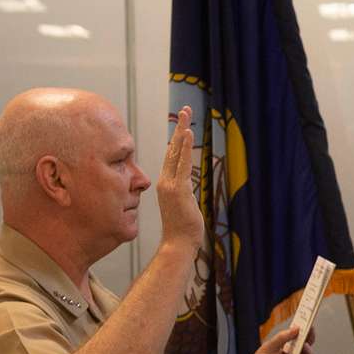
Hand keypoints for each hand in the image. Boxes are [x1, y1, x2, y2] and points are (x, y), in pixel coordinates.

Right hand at [156, 106, 204, 252]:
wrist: (178, 243)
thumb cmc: (182, 228)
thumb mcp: (183, 205)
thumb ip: (183, 193)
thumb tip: (186, 189)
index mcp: (166, 183)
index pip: (172, 156)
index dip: (177, 139)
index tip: (183, 124)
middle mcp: (165, 181)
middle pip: (172, 149)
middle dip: (179, 128)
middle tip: (184, 110)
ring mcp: (170, 184)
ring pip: (176, 152)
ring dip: (182, 131)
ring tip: (186, 114)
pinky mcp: (178, 189)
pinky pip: (182, 164)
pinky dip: (185, 148)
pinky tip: (187, 133)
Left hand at [239, 325, 316, 353]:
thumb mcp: (268, 348)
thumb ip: (282, 338)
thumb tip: (296, 328)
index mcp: (285, 348)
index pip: (297, 336)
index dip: (303, 329)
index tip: (307, 320)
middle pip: (306, 345)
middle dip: (309, 337)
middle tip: (310, 329)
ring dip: (308, 350)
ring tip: (304, 345)